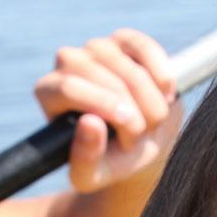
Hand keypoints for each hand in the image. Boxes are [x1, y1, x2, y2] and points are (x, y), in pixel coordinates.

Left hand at [35, 28, 179, 192]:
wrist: (142, 144)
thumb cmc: (110, 162)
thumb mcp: (93, 176)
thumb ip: (85, 159)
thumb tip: (89, 123)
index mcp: (49, 93)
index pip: (68, 88)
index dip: (103, 106)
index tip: (132, 129)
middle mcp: (68, 62)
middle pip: (102, 76)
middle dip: (131, 111)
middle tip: (142, 136)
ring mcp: (97, 48)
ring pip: (128, 67)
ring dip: (150, 100)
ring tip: (153, 122)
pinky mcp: (125, 40)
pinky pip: (146, 49)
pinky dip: (162, 75)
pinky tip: (167, 94)